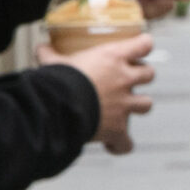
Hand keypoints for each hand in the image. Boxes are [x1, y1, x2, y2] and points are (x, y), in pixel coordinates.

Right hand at [61, 32, 155, 152]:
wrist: (59, 108)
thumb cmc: (58, 81)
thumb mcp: (53, 63)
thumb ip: (50, 55)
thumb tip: (41, 49)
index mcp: (112, 58)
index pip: (143, 45)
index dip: (143, 45)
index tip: (139, 47)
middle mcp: (124, 80)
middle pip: (149, 74)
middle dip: (142, 76)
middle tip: (128, 79)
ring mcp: (124, 106)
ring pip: (146, 104)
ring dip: (138, 106)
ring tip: (124, 109)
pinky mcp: (118, 129)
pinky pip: (127, 142)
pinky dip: (121, 144)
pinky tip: (111, 144)